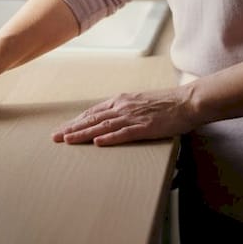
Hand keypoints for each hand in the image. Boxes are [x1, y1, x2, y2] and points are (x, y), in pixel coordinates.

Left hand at [51, 88, 199, 146]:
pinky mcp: (145, 127)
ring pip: (103, 126)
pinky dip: (109, 138)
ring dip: (83, 134)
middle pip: (92, 119)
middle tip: (55, 137)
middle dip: (72, 129)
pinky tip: (97, 143)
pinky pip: (124, 133)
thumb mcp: (140, 102)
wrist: (187, 101)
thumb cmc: (166, 103)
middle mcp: (123, 107)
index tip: (63, 129)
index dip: (76, 121)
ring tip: (68, 140)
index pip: (93, 112)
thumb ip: (125, 109)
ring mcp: (133, 117)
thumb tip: (111, 118)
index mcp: (121, 101)